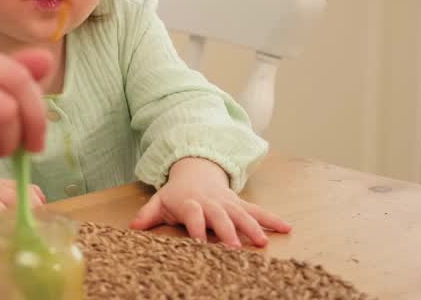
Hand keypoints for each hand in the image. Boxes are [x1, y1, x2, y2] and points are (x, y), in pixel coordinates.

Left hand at [130, 157, 291, 247]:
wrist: (196, 170)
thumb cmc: (177, 193)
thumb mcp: (160, 200)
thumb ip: (148, 214)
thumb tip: (132, 226)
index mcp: (191, 203)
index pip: (193, 216)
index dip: (197, 229)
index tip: (201, 245)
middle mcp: (212, 203)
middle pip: (220, 217)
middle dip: (227, 232)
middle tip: (234, 249)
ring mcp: (228, 203)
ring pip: (242, 215)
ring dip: (252, 228)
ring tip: (262, 243)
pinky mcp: (241, 204)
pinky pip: (258, 211)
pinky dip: (272, 219)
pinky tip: (287, 227)